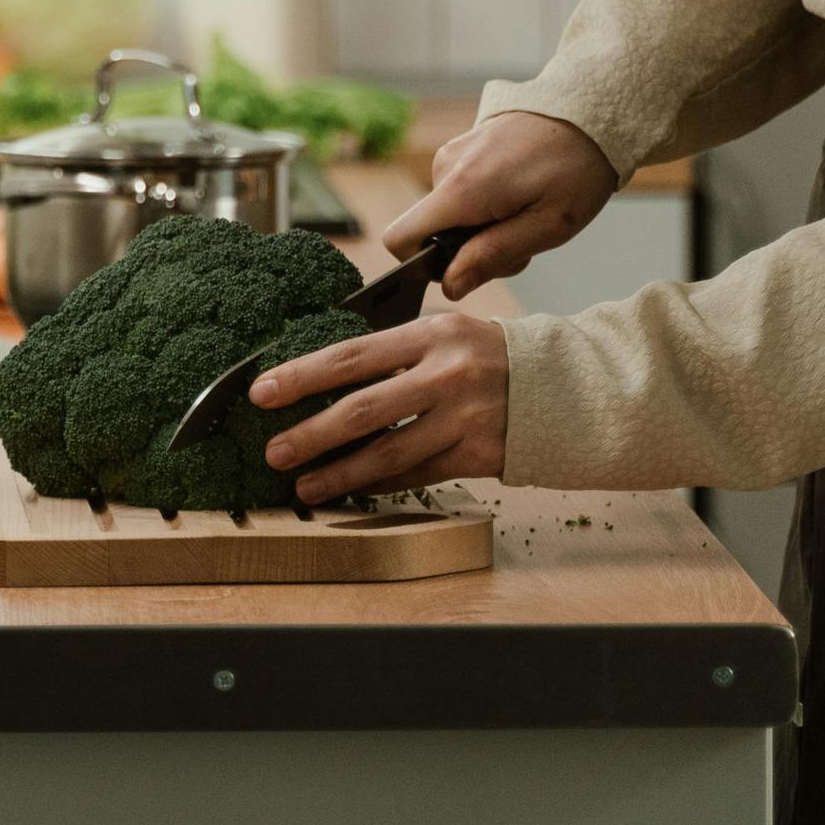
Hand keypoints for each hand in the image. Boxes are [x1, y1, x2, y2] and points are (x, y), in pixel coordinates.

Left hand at [252, 313, 509, 501]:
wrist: (562, 388)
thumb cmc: (489, 357)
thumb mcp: (445, 335)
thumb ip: (395, 351)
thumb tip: (323, 373)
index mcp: (431, 334)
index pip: (352, 355)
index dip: (302, 375)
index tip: (262, 392)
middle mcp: (447, 374)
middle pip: (364, 409)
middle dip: (311, 433)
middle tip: (274, 450)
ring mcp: (464, 417)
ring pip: (388, 452)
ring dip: (340, 472)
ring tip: (304, 485)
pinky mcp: (478, 454)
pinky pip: (417, 473)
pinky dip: (381, 483)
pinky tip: (352, 490)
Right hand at [380, 109, 620, 299]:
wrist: (590, 110)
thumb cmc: (578, 169)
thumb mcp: (548, 226)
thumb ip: (493, 256)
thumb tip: (449, 285)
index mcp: (461, 188)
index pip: (399, 239)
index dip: (423, 266)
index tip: (469, 267)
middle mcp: (446, 166)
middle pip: (431, 232)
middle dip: (470, 250)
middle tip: (523, 241)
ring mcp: (453, 153)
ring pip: (448, 214)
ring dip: (483, 228)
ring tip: (528, 213)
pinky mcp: (463, 146)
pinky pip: (459, 191)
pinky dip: (485, 205)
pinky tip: (522, 195)